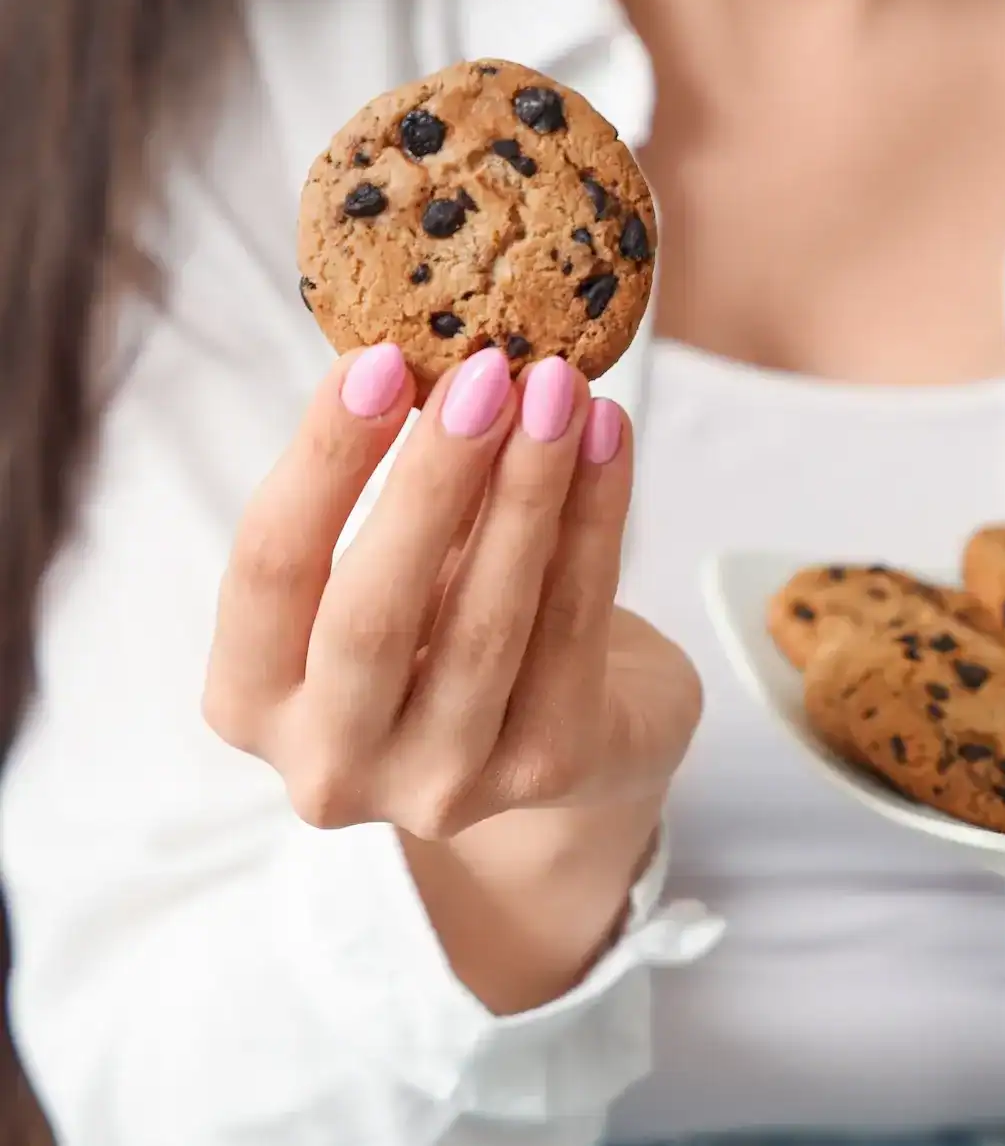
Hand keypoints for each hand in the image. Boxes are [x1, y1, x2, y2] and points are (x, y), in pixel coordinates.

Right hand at [203, 344, 700, 1006]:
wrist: (580, 735)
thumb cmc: (458, 631)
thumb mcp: (401, 570)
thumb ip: (397, 495)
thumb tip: (435, 359)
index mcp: (252, 701)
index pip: (267, 570)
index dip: (322, 461)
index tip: (379, 361)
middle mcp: (330, 766)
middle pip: (371, 612)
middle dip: (433, 478)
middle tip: (485, 371)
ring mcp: (440, 786)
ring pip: (484, 624)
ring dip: (529, 489)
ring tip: (561, 389)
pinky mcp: (545, 771)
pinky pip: (571, 626)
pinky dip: (596, 520)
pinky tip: (610, 440)